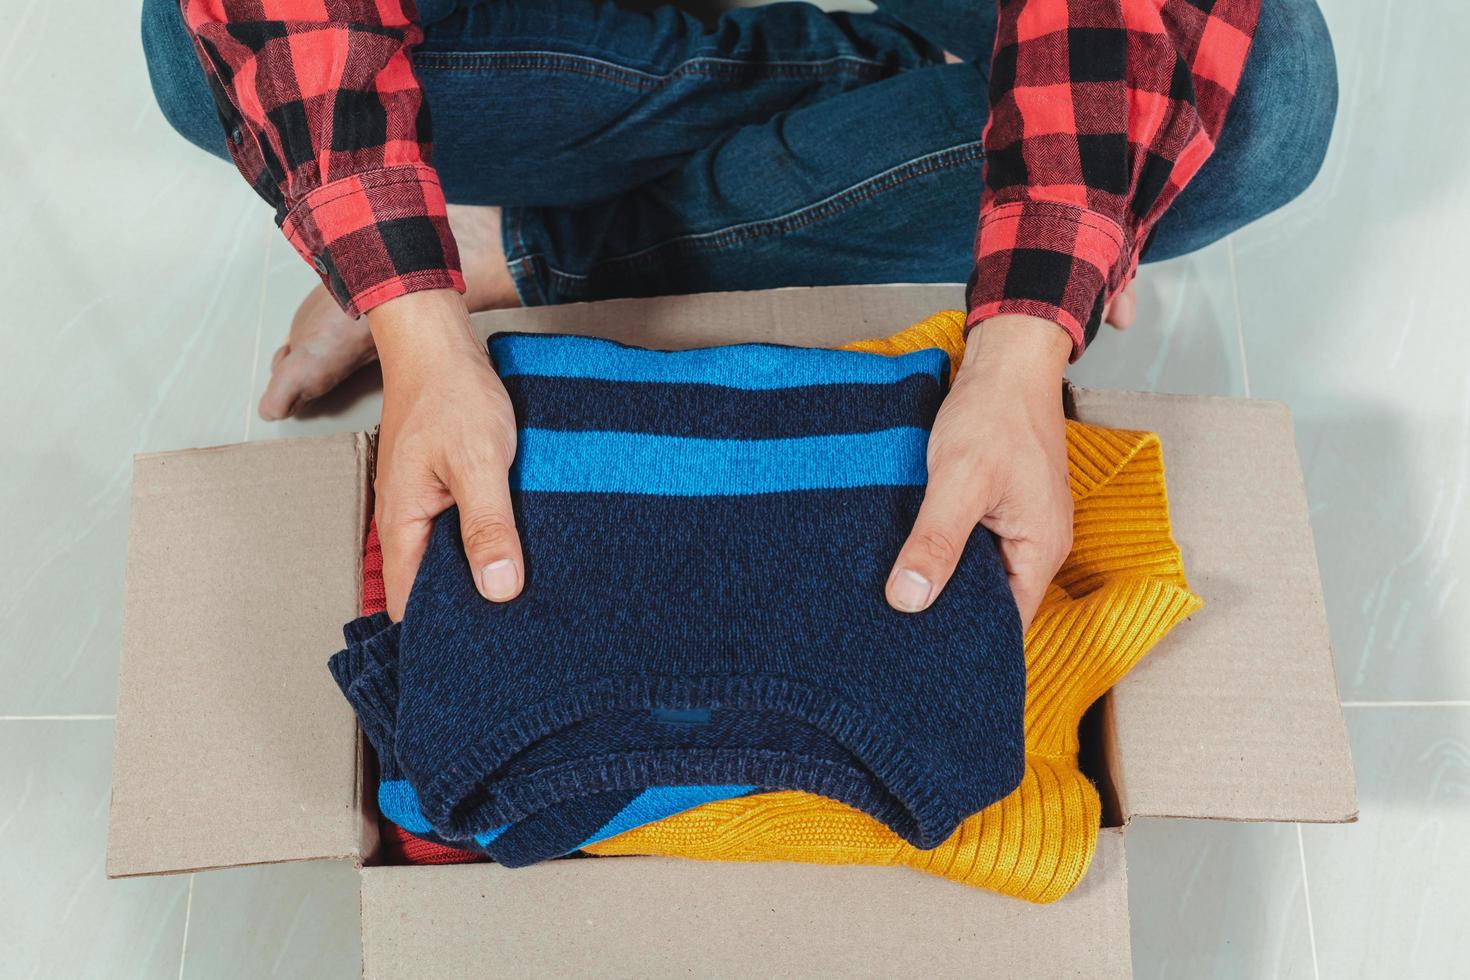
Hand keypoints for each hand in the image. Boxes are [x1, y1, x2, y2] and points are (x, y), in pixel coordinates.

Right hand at [369, 290, 523, 619]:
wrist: (440, 342)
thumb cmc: (452, 395)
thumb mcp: (478, 464)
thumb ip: (488, 527)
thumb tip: (499, 591)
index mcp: (402, 525)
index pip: (413, 606)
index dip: (444, 636)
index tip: (483, 661)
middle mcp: (407, 522)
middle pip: (432, 588)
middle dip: (468, 614)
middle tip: (517, 642)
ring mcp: (424, 506)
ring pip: (450, 560)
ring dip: (480, 578)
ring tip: (525, 609)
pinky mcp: (445, 489)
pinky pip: (461, 532)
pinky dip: (485, 547)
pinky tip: (520, 556)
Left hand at [885, 314, 1072, 628]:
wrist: (1007, 361)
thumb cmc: (995, 414)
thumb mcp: (959, 481)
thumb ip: (936, 542)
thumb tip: (908, 600)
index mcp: (1041, 550)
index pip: (1006, 625)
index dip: (967, 643)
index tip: (919, 656)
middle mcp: (1037, 544)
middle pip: (992, 603)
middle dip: (949, 615)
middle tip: (895, 631)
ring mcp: (1020, 523)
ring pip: (979, 572)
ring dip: (944, 578)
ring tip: (896, 596)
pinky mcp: (1001, 505)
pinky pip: (974, 543)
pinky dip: (945, 548)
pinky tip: (911, 552)